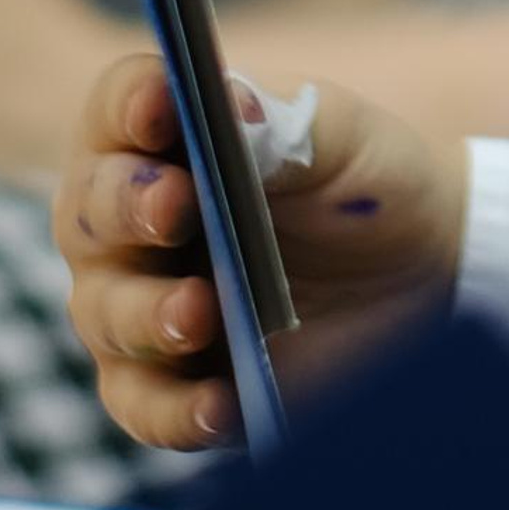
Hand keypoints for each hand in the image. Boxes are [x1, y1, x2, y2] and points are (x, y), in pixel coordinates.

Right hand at [54, 52, 465, 449]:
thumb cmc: (363, 184)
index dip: (131, 100)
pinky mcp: (167, 387)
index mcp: (164, 138)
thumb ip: (283, 120)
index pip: (121, 104)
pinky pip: (144, 405)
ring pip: (105, 312)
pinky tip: (218, 404)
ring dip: (146, 314)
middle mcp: (131, 222)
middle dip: (129, 206)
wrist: (417, 279)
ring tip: (199, 315)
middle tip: (174, 207)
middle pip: (92, 210)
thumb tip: (233, 106)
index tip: (160, 103)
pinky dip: (174, 409)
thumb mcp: (345, 139)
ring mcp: (138, 307)